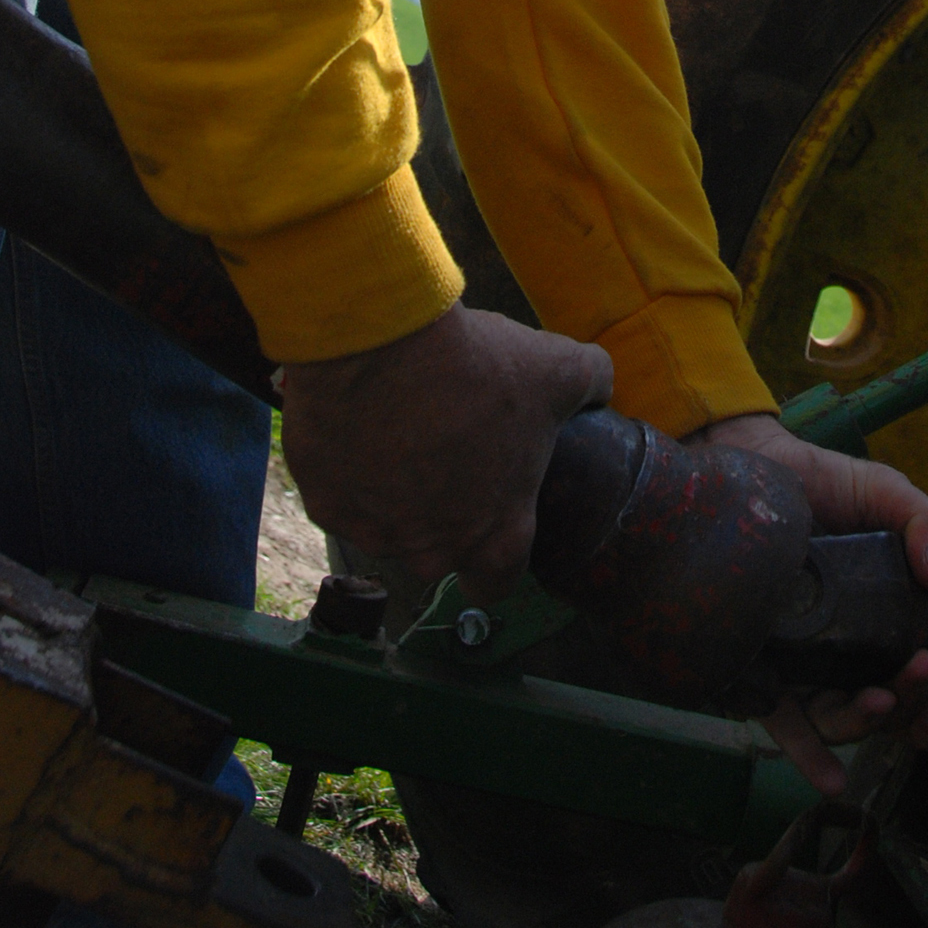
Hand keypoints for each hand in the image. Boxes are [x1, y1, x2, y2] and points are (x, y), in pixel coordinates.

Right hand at [280, 303, 612, 602]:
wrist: (381, 346)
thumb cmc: (475, 367)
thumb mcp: (556, 368)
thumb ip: (591, 384)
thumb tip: (602, 385)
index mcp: (497, 533)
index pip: (499, 581)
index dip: (495, 558)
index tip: (490, 525)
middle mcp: (434, 551)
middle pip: (439, 552)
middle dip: (441, 514)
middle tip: (442, 457)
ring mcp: (375, 533)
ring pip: (386, 526)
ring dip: (394, 491)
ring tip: (401, 430)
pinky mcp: (325, 505)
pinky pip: (341, 497)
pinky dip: (349, 470)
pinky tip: (361, 426)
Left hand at [687, 413, 927, 792]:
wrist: (747, 462)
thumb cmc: (818, 481)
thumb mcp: (881, 492)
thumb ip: (924, 519)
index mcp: (878, 619)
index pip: (912, 676)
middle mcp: (841, 649)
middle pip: (883, 705)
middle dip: (910, 707)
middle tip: (918, 675)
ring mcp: (800, 661)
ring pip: (838, 718)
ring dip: (866, 723)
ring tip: (879, 701)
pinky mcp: (758, 665)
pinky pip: (781, 719)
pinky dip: (807, 754)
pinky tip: (830, 777)